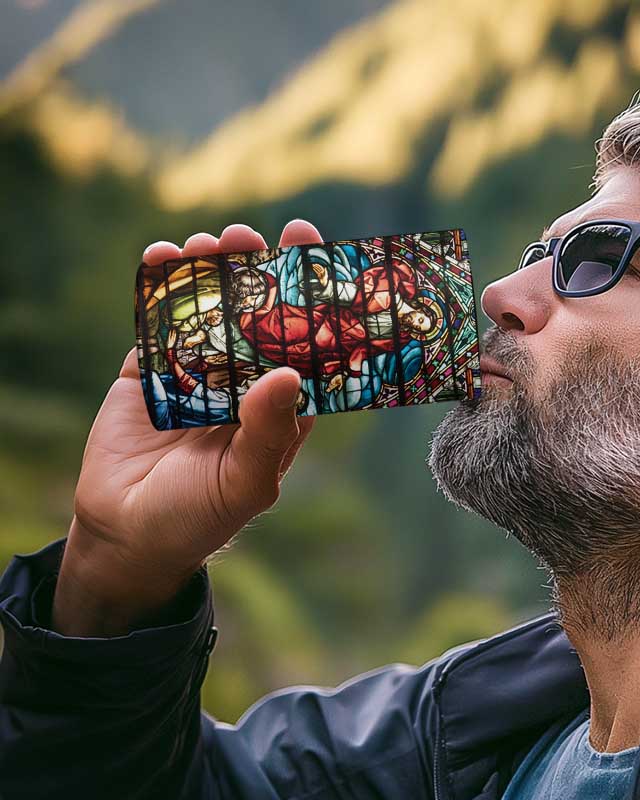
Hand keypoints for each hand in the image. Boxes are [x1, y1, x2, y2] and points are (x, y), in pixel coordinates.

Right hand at [52, 220, 323, 636]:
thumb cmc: (200, 517)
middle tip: (261, 233)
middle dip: (263, 273)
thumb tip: (289, 375)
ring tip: (212, 242)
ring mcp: (198, 372)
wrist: (127, 534)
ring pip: (212, 310)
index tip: (322, 264)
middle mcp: (245, 383)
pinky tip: (164, 256)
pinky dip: (161, 288)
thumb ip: (268, 431)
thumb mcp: (244, 482)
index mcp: (281, 409)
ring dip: (214, 272)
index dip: (317, 306)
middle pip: (260, 317)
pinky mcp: (151, 370)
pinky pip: (160, 322)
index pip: (307, 349)